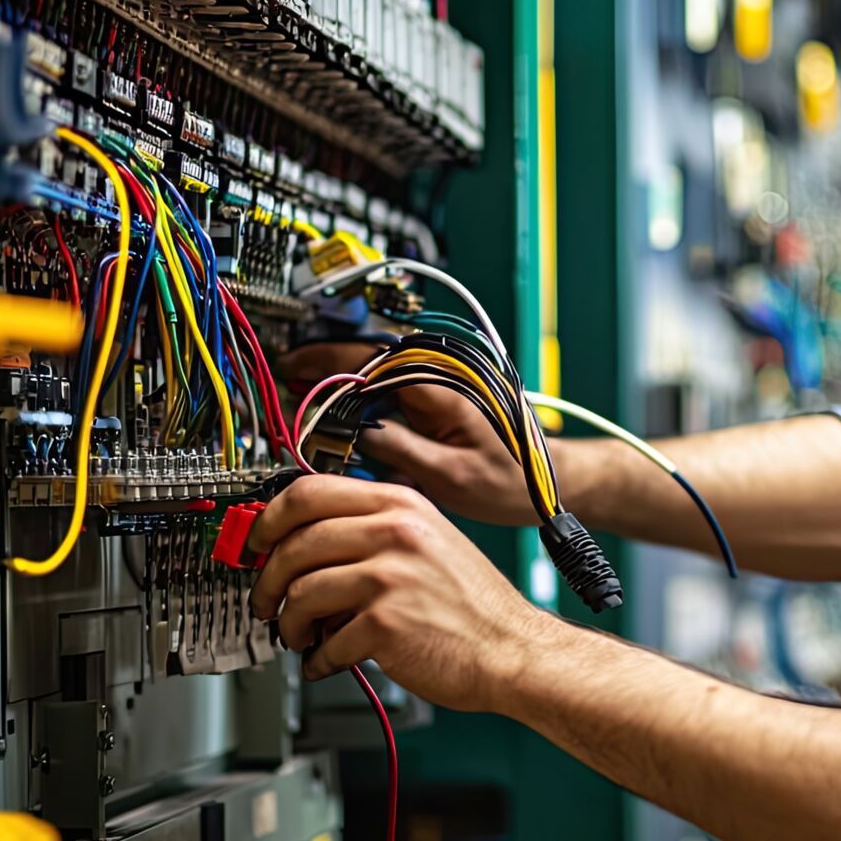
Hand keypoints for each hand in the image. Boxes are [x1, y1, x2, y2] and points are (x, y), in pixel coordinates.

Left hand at [246, 474, 544, 709]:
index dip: (268, 519)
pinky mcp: (386, 624)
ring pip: (299, 592)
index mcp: (402, 505)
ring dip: (288, 624)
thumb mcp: (428, 541)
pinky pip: (324, 641)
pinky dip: (317, 660)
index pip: (308, 491)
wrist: (512, 649)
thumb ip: (373, 531)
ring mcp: (390, 576)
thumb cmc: (473, 605)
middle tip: (266, 601)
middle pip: (293, 542)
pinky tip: (328, 661)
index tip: (255, 540)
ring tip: (300, 636)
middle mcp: (396, 533)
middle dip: (266, 580)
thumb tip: (302, 543)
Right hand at [281, 342, 541, 525]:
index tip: (293, 370)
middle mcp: (442, 376)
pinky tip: (347, 415)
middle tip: (290, 384)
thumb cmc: (511, 481)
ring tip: (309, 396)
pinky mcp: (442, 398)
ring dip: (344, 382)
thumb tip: (355, 433)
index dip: (326, 363)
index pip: (371, 361)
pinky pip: (393, 389)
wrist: (550, 482)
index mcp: (442, 386)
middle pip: (370, 359)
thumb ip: (398, 450)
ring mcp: (442, 384)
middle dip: (326, 369)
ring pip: (379, 372)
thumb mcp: (448, 476)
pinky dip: (366, 398)